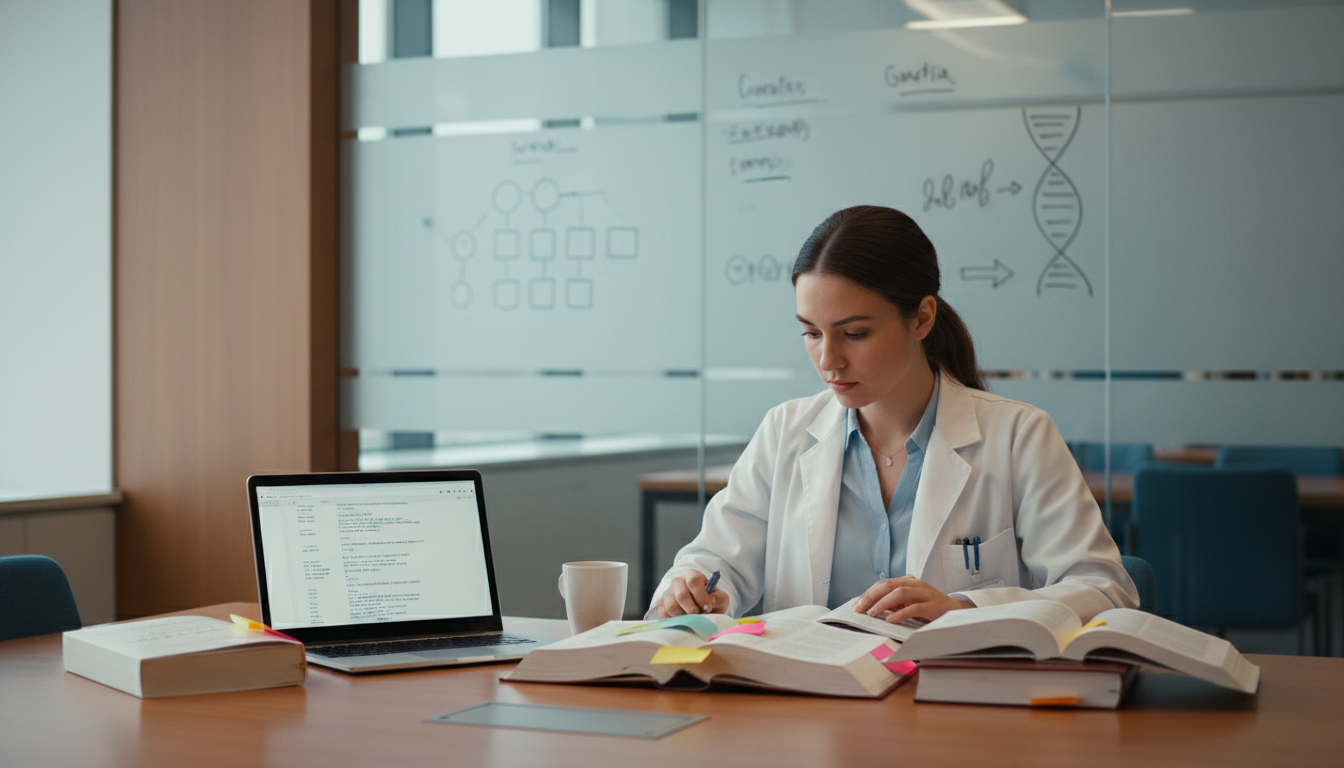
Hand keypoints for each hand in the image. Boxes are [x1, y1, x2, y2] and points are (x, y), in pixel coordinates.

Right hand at [656, 571, 730, 617]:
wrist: (700, 611)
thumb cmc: (710, 602)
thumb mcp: (720, 599)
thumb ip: (720, 598)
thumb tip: (711, 600)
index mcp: (692, 576)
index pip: (693, 581)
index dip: (701, 596)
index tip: (708, 608)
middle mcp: (677, 582)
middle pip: (681, 595)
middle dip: (692, 609)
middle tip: (699, 615)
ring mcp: (667, 594)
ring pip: (672, 606)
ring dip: (684, 616)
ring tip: (692, 618)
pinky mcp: (661, 607)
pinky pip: (665, 615)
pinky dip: (675, 621)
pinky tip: (683, 620)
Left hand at [852, 576, 972, 623]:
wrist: (958, 613)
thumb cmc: (931, 609)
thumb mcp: (910, 603)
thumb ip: (894, 603)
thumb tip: (870, 608)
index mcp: (909, 581)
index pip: (884, 584)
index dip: (868, 593)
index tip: (856, 605)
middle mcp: (917, 584)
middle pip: (889, 585)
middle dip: (871, 597)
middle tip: (859, 609)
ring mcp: (926, 593)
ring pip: (900, 593)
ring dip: (883, 603)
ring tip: (872, 613)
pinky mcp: (934, 606)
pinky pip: (915, 607)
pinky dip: (901, 613)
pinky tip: (891, 620)